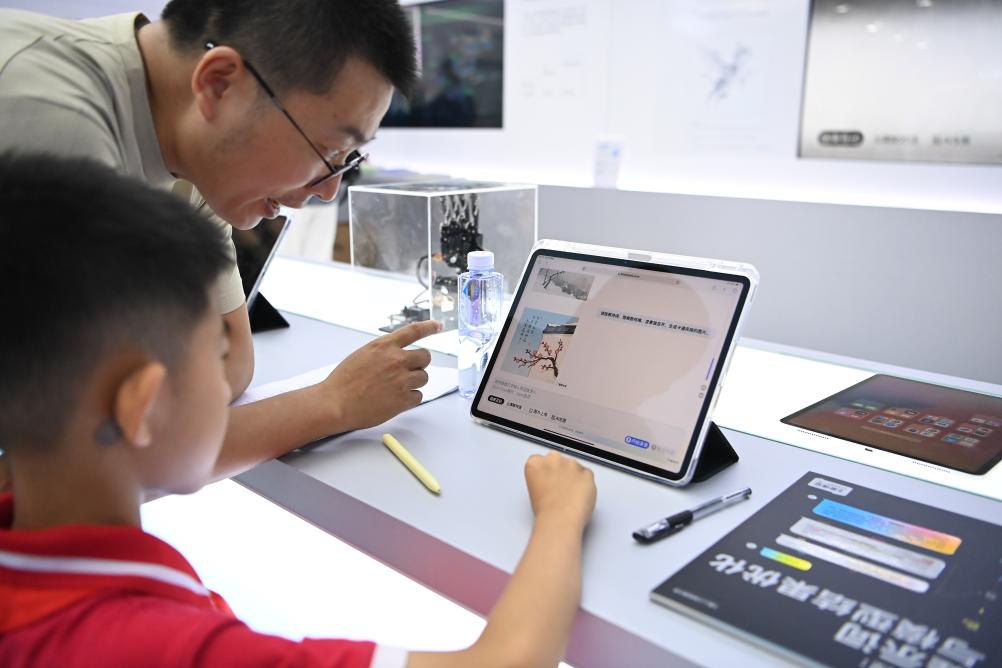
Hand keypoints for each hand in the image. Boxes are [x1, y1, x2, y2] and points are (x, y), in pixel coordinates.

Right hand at [320, 320, 441, 431]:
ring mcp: (401, 380)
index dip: (429, 327)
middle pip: (425, 357)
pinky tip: (394, 400)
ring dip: (414, 382)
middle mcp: (396, 360)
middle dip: (419, 363)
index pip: (413, 331)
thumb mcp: (363, 355)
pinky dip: (409, 399)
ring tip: (396, 388)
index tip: (439, 326)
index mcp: (384, 346)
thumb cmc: (343, 381)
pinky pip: (418, 396)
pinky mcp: (402, 400)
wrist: (336, 403)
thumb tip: (398, 356)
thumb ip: (383, 352)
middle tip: (408, 370)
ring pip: (423, 377)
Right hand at [524, 451, 595, 530]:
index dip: (546, 472)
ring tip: (570, 496)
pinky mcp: (587, 472)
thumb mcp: (534, 490)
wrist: (559, 521)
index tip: (548, 480)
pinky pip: (587, 474)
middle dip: (560, 470)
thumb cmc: (546, 512)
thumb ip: (542, 477)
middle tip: (560, 488)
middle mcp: (553, 459)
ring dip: (573, 476)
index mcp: (535, 463)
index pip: (540, 460)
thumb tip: (551, 479)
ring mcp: (571, 464)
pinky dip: (586, 483)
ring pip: (574, 466)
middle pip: (557, 459)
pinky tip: (579, 496)